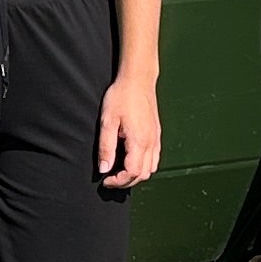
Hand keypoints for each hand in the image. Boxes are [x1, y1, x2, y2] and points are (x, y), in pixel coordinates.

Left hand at [96, 69, 161, 189]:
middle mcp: (151, 143)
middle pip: (142, 175)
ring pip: (150, 169)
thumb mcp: (107, 121)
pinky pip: (154, 159)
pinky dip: (144, 166)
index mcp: (139, 141)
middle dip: (126, 182)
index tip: (105, 180)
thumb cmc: (122, 96)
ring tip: (119, 172)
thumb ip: (106, 147)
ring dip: (135, 175)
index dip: (118, 181)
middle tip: (110, 179)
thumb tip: (103, 168)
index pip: (132, 172)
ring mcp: (156, 139)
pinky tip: (132, 161)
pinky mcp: (157, 134)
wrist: (138, 80)